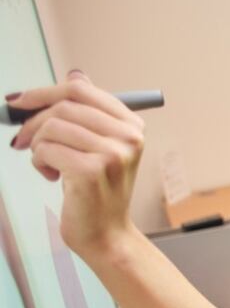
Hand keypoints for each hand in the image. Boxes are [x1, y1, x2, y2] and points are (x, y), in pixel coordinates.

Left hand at [9, 71, 143, 254]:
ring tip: (48, 164)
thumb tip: (77, 73)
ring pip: (51, 127)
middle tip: (21, 140)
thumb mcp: (100, 146)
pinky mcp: (90, 171)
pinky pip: (45, 150)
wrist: (106, 234)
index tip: (19, 101)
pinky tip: (53, 177)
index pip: (81, 90)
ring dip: (37, 146)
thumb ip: (90, 112)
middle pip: (64, 106)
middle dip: (34, 122)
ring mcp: (111, 154)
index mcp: (132, 125)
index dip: (44, 91)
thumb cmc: (99, 192)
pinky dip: (39, 162)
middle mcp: (127, 137)